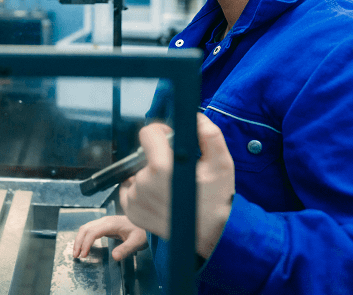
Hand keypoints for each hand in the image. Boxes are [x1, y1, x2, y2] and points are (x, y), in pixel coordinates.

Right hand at [72, 215, 147, 260]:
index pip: (92, 232)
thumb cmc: (142, 232)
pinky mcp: (105, 225)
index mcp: (111, 223)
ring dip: (79, 239)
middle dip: (78, 242)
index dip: (86, 244)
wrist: (146, 223)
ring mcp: (104, 222)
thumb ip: (125, 249)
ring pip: (86, 228)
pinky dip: (84, 237)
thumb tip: (114, 257)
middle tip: (76, 256)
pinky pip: (90, 229)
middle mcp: (105, 220)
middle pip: (85, 228)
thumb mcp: (136, 242)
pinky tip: (84, 245)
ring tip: (77, 252)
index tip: (84, 255)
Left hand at [119, 113, 234, 258]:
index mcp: (162, 168)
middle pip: (144, 155)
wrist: (211, 235)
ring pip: (138, 172)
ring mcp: (135, 199)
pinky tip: (161, 197)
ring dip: (150, 175)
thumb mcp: (222, 163)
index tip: (170, 139)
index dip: (161, 132)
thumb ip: (209, 135)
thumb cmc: (217, 199)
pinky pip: (130, 190)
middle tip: (178, 172)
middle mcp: (144, 183)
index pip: (148, 133)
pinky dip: (142, 190)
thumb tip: (194, 117)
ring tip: (171, 188)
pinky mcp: (131, 211)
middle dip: (159, 157)